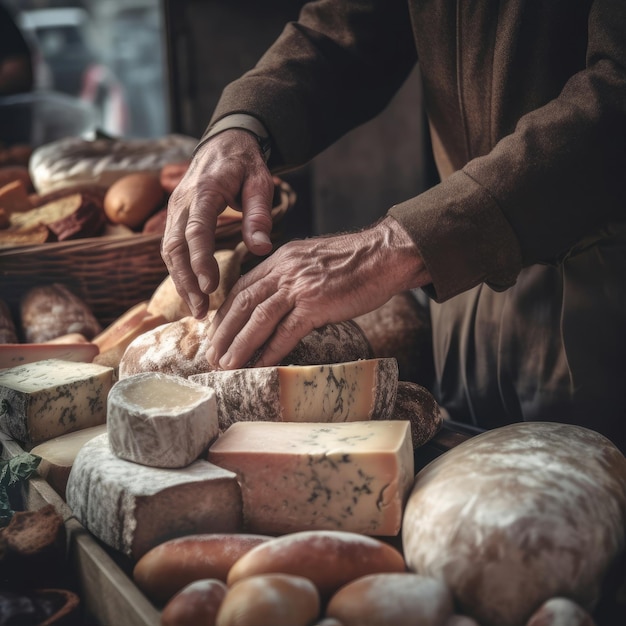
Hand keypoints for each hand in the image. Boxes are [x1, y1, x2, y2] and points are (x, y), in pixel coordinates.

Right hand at [161, 130, 274, 317]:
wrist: (223, 144)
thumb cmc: (244, 164)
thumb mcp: (260, 183)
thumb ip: (259, 215)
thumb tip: (261, 249)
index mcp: (205, 191)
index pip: (197, 230)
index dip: (200, 260)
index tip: (210, 287)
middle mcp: (183, 202)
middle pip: (175, 246)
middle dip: (185, 280)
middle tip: (200, 310)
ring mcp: (175, 210)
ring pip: (169, 250)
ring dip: (180, 281)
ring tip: (196, 309)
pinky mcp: (175, 218)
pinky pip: (171, 248)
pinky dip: (178, 272)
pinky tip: (191, 292)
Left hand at [207, 216, 430, 368]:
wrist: (385, 254)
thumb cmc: (355, 261)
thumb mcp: (313, 259)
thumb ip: (292, 275)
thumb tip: (280, 299)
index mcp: (281, 259)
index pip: (243, 287)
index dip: (226, 312)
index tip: (216, 331)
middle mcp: (285, 271)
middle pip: (243, 303)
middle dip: (223, 332)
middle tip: (211, 355)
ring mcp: (300, 287)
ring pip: (258, 319)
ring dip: (239, 345)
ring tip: (225, 365)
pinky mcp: (316, 304)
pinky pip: (287, 332)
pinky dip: (270, 351)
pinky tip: (260, 366)